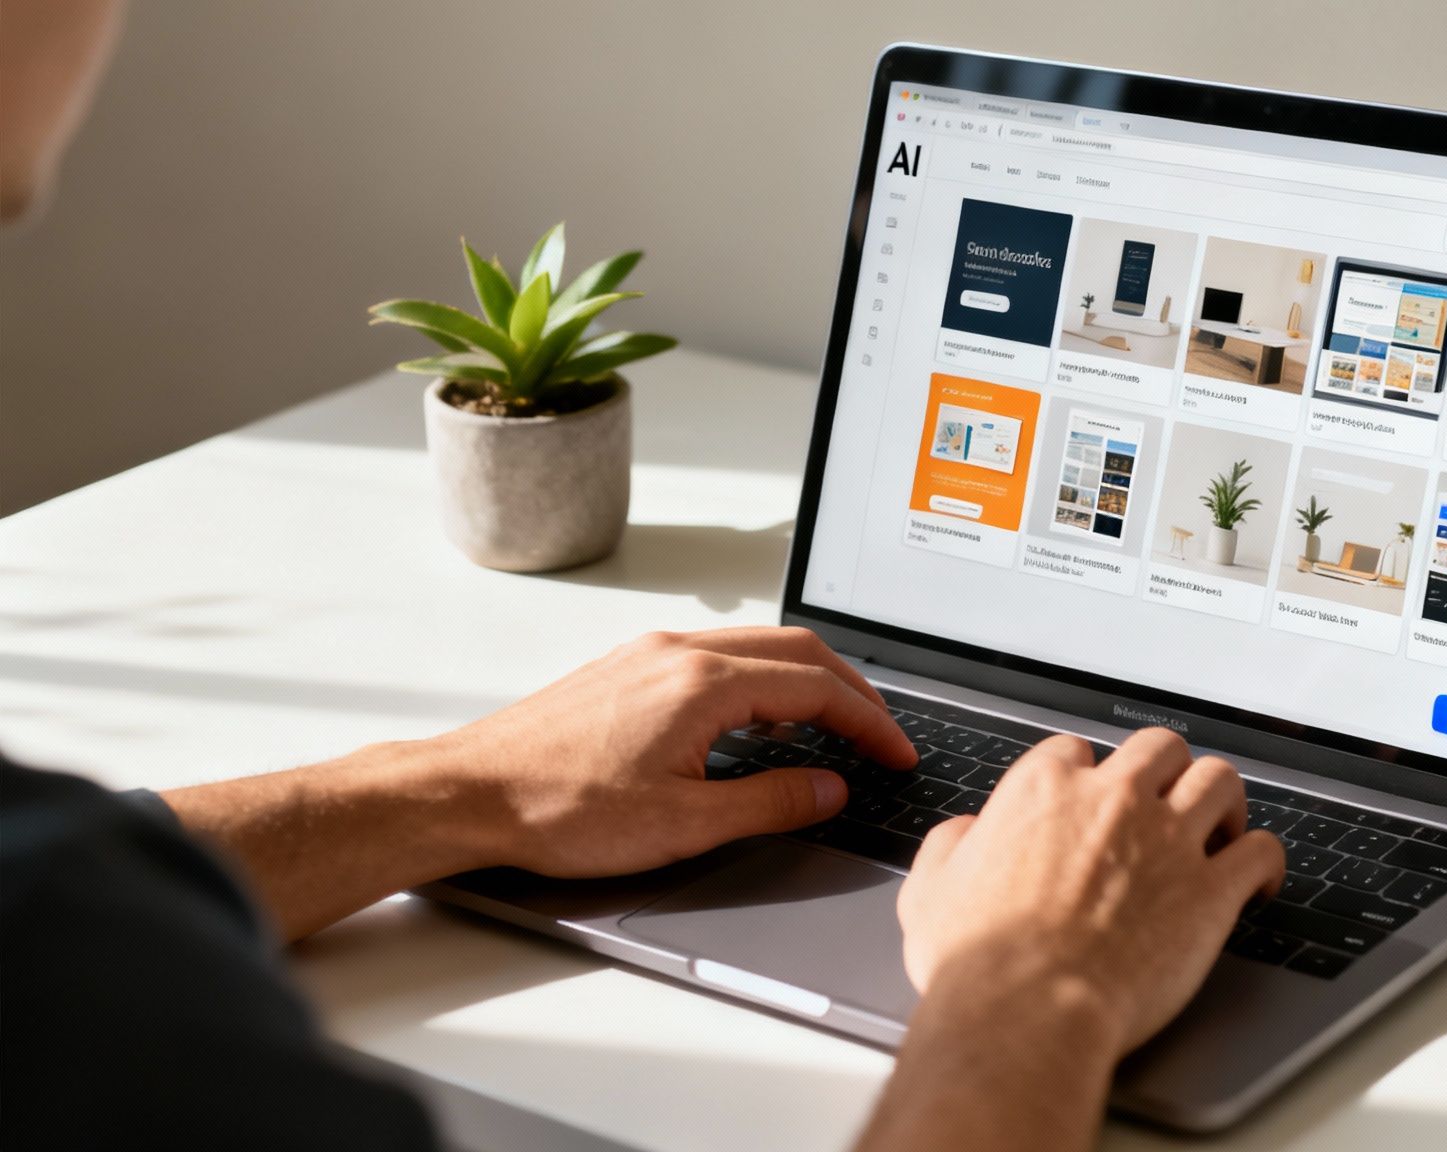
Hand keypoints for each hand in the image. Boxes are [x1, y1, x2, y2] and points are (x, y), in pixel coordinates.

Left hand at [429, 626, 917, 878]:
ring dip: (807, 680)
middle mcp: (678, 653)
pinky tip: (759, 719)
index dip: (869, 722)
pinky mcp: (626, 667)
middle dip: (851, 690)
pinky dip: (762, 679)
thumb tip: (827, 789)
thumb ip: (768, 802)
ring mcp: (649, 654)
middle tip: (881, 734)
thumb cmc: (556, 808)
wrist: (468, 794)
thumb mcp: (682, 824)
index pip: (816, 688)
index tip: (896, 753)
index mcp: (702, 683)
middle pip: (796, 651)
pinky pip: (718, 656)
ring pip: (756, 647)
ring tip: (834, 725)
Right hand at [896, 728, 1284, 1056]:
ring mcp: (1168, 840)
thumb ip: (950, 847)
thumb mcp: (929, 892)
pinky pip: (1262, 851)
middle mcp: (1113, 799)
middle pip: (1160, 748)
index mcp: (1044, 790)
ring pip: (1219, 781)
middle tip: (1167, 801)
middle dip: (1166, 770)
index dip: (1089, 775)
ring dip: (1222, 801)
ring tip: (1221, 826)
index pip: (1077, 750)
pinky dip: (1265, 860)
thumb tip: (966, 833)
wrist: (1028, 1009)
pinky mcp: (1211, 890)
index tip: (1094, 799)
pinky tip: (1259, 879)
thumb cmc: (979, 962)